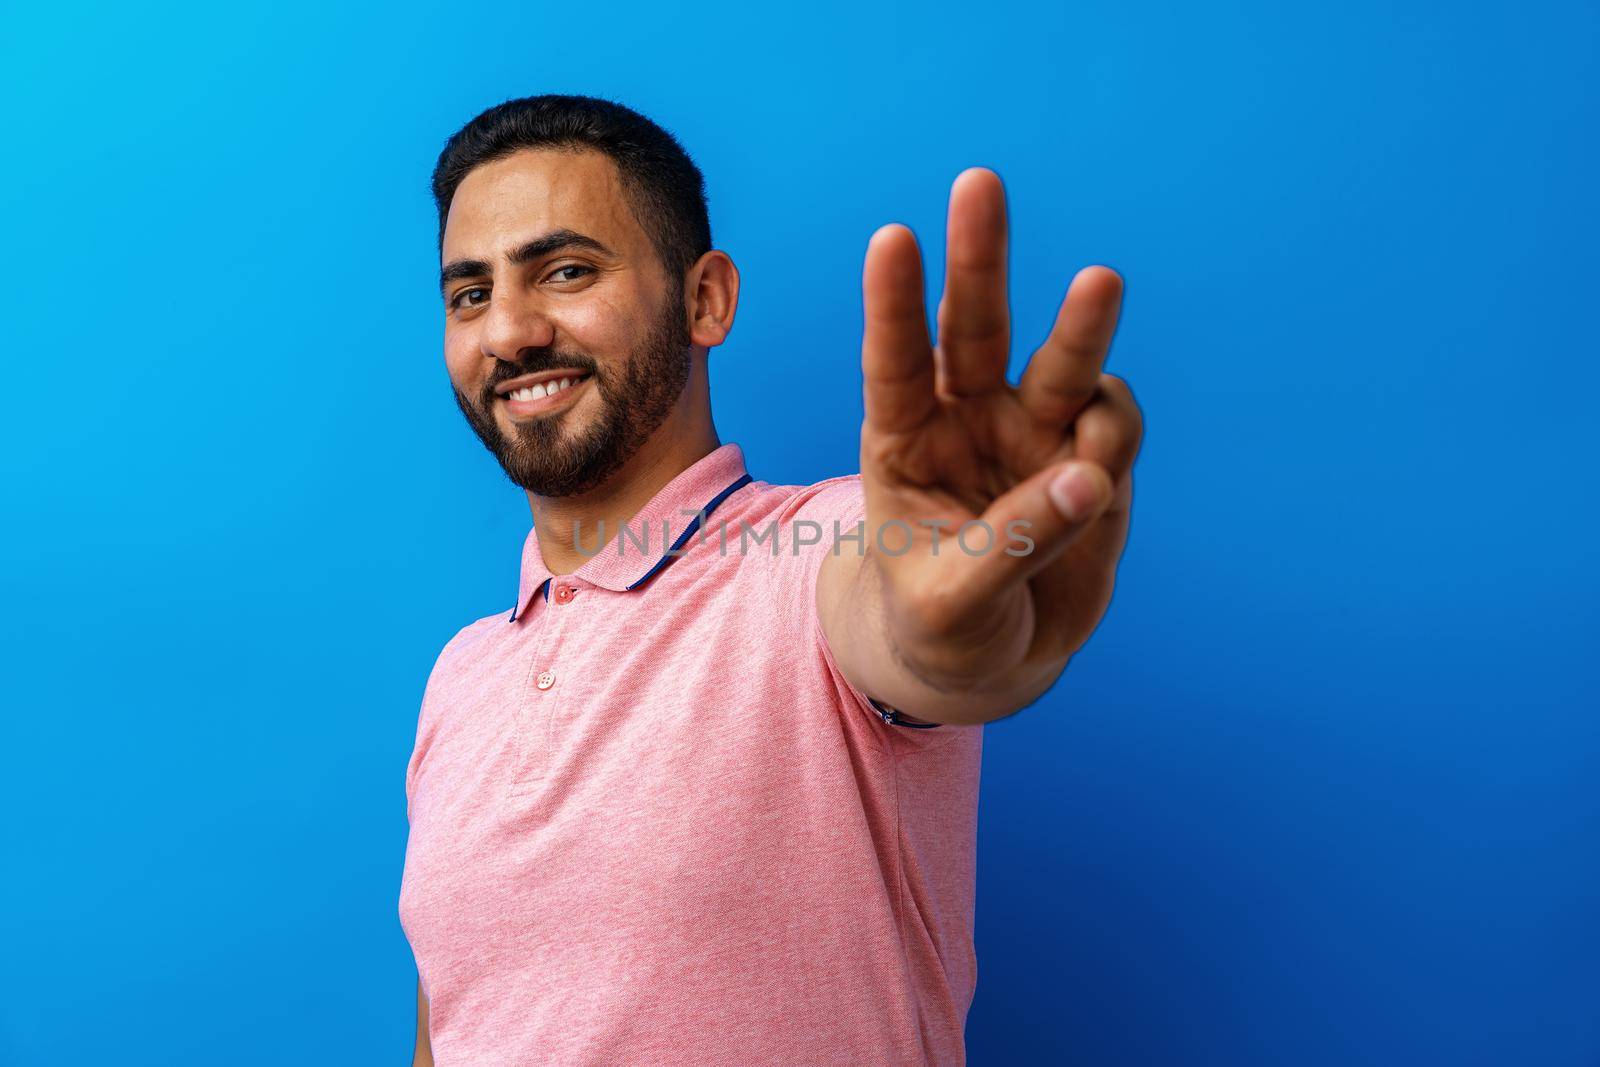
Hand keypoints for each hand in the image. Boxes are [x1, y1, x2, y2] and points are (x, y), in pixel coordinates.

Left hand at [858, 168, 1142, 692]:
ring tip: (1098, 282)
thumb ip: (1011, 543)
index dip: (893, 304)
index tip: (892, 238)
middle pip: (974, 325)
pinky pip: (1113, 425)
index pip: (894, 363)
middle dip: (979, 256)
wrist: (992, 660)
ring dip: (1080, 321)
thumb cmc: (941, 627)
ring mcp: (1035, 432)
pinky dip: (1115, 433)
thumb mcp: (951, 603)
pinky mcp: (1093, 457)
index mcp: (904, 442)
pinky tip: (1096, 475)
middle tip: (978, 184)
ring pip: (1061, 361)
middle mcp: (970, 418)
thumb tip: (1086, 478)